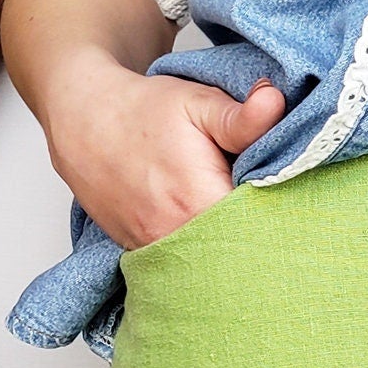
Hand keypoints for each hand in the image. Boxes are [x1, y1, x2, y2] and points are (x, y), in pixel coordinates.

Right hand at [43, 53, 287, 249]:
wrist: (82, 119)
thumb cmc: (143, 110)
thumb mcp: (198, 103)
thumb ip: (243, 116)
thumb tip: (276, 102)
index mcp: (198, 204)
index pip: (263, 228)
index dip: (282, 214)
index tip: (285, 193)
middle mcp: (175, 238)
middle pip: (239, 253)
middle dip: (260, 233)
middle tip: (266, 206)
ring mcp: (154, 251)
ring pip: (211, 263)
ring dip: (230, 245)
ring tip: (239, 218)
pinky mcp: (141, 253)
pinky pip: (184, 264)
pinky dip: (202, 252)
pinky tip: (210, 230)